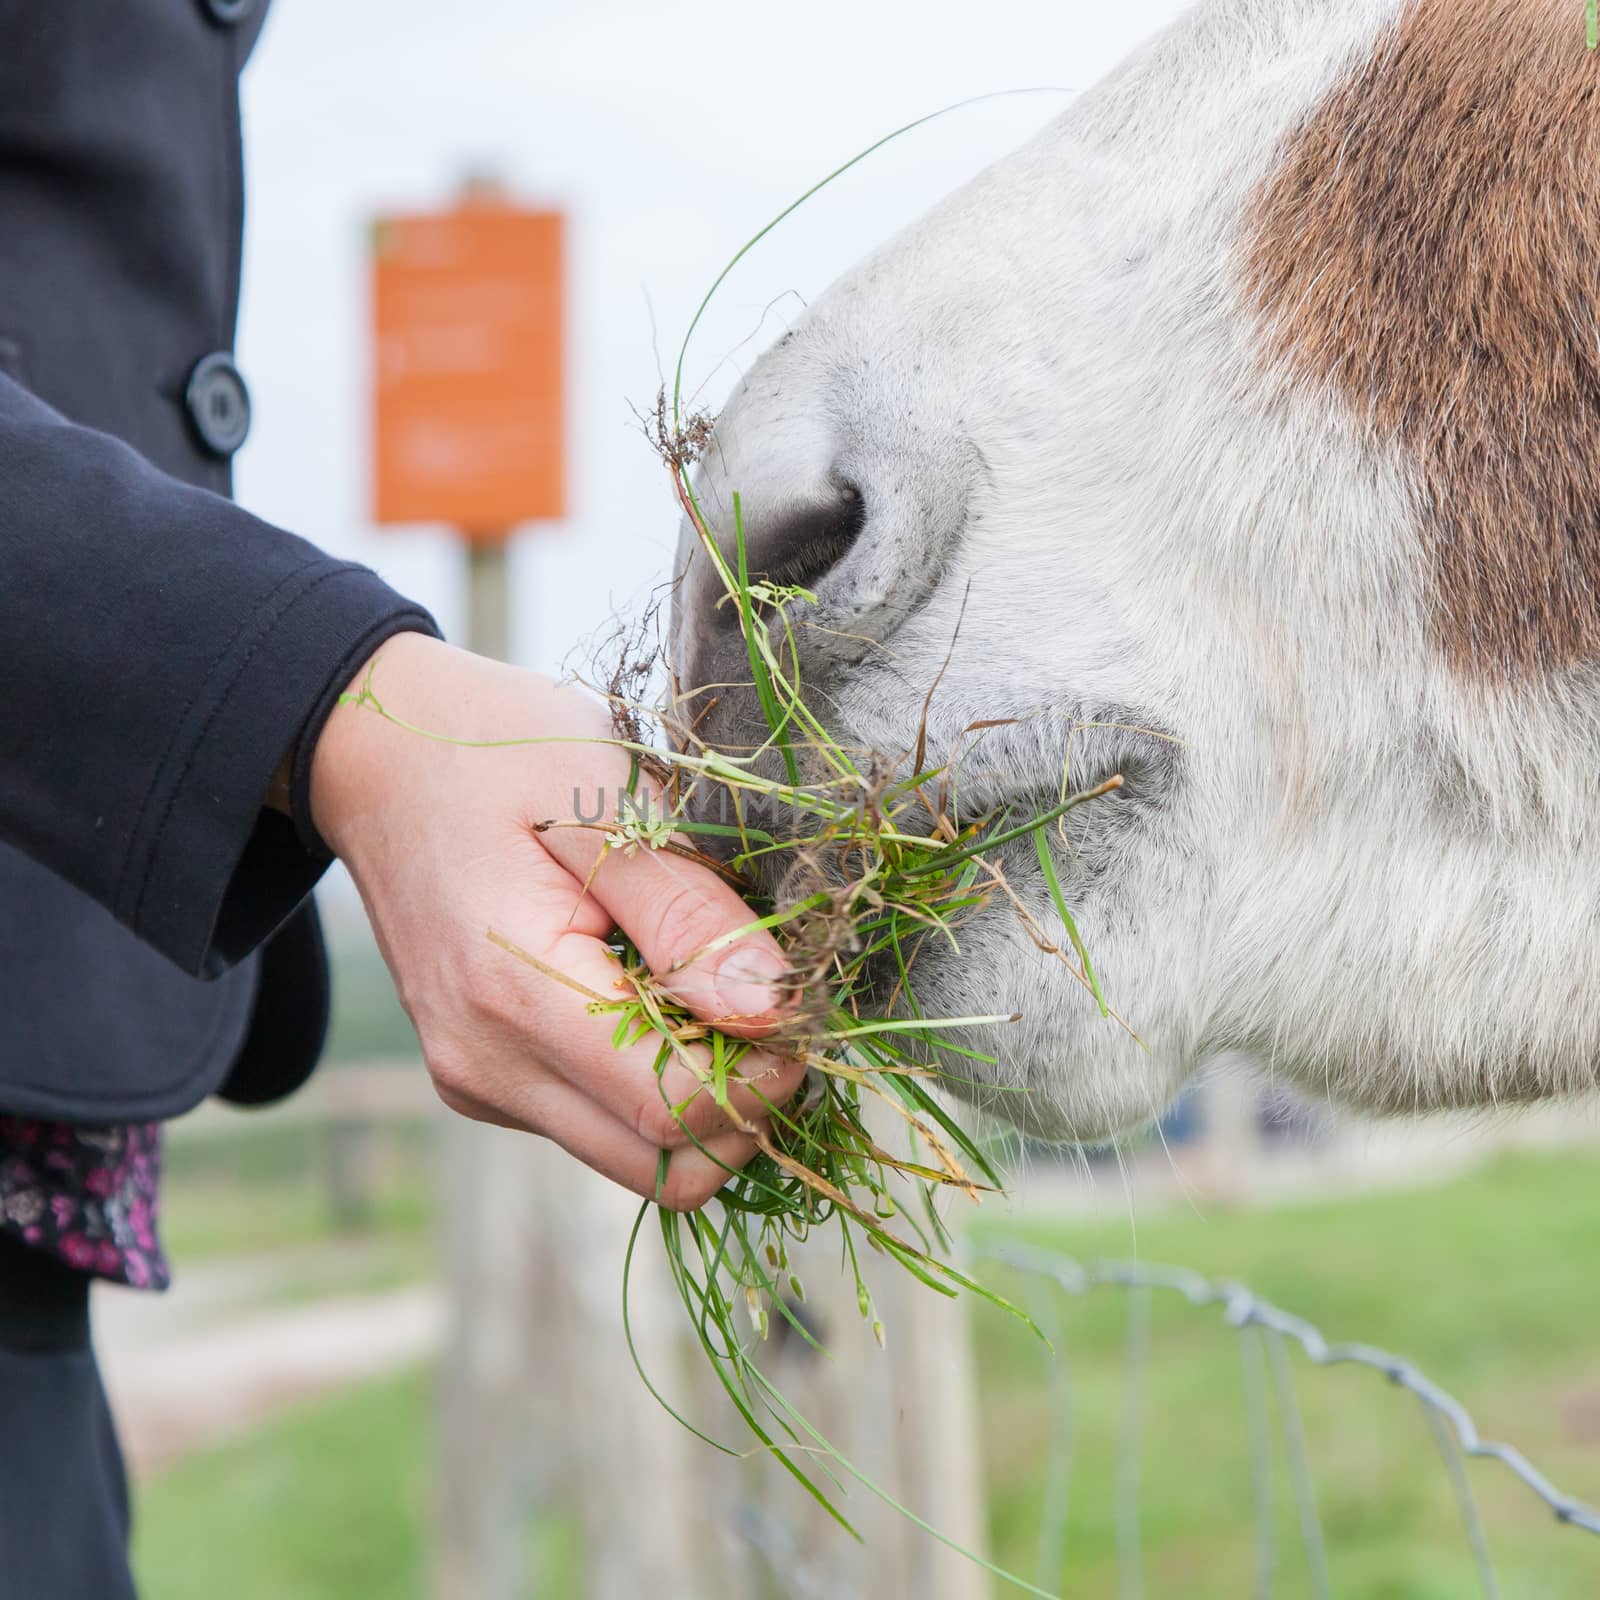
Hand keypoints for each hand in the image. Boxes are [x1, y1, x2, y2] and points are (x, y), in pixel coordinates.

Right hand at [308, 633, 801, 1209]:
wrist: (379, 754)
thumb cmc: (501, 754)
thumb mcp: (613, 801)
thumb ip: (694, 916)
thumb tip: (773, 1013)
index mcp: (516, 994)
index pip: (675, 1110)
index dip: (764, 1075)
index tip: (796, 1007)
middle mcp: (487, 1066)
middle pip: (662, 1169)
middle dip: (743, 1106)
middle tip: (767, 1009)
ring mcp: (478, 1082)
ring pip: (634, 1157)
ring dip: (700, 1099)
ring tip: (707, 991)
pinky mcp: (483, 1080)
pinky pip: (596, 1122)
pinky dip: (648, 1082)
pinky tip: (651, 993)